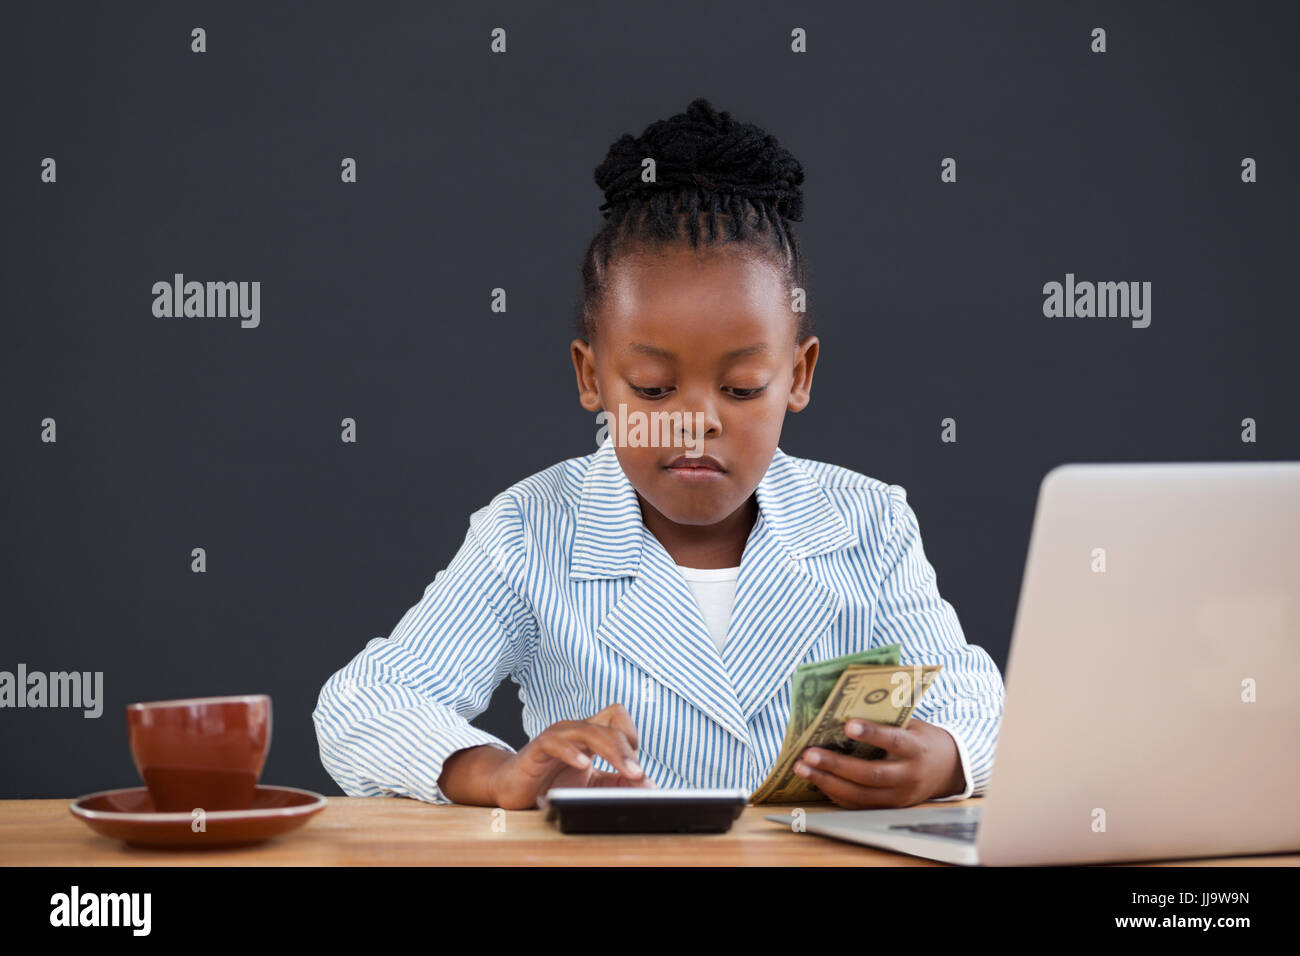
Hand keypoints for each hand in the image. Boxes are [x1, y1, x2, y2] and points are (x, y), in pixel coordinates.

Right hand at [487, 703, 654, 808]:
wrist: (513, 790)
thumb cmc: (552, 783)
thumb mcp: (592, 786)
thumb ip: (618, 783)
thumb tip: (650, 786)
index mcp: (590, 734)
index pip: (617, 715)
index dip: (631, 736)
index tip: (637, 766)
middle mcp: (575, 729)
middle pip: (610, 725)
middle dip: (628, 749)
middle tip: (639, 775)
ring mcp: (557, 736)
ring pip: (589, 730)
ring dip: (613, 751)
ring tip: (627, 771)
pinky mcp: (537, 748)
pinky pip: (556, 742)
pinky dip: (573, 752)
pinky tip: (584, 765)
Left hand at [792, 717, 963, 808]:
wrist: (946, 768)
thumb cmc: (918, 738)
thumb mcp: (910, 724)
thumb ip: (884, 719)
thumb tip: (842, 709)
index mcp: (916, 749)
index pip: (893, 741)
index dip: (871, 733)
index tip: (846, 724)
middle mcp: (909, 776)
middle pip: (870, 774)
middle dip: (836, 765)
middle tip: (809, 753)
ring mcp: (899, 797)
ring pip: (860, 795)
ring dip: (827, 781)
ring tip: (802, 768)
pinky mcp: (888, 808)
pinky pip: (857, 805)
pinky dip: (833, 792)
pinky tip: (815, 779)